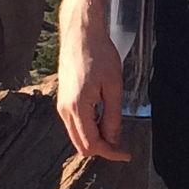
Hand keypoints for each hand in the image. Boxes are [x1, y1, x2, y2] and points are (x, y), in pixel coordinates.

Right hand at [56, 21, 128, 161]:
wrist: (81, 34)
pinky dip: (89, 128)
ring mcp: (62, 105)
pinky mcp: (63, 100)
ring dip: (95, 138)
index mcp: (77, 107)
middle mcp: (65, 110)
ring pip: (77, 136)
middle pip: (82, 145)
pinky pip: (75, 124)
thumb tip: (113, 140)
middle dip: (102, 149)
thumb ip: (113, 117)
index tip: (126, 154)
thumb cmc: (99, 55)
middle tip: (122, 145)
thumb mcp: (113, 87)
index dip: (110, 153)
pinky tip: (104, 119)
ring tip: (115, 129)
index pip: (92, 144)